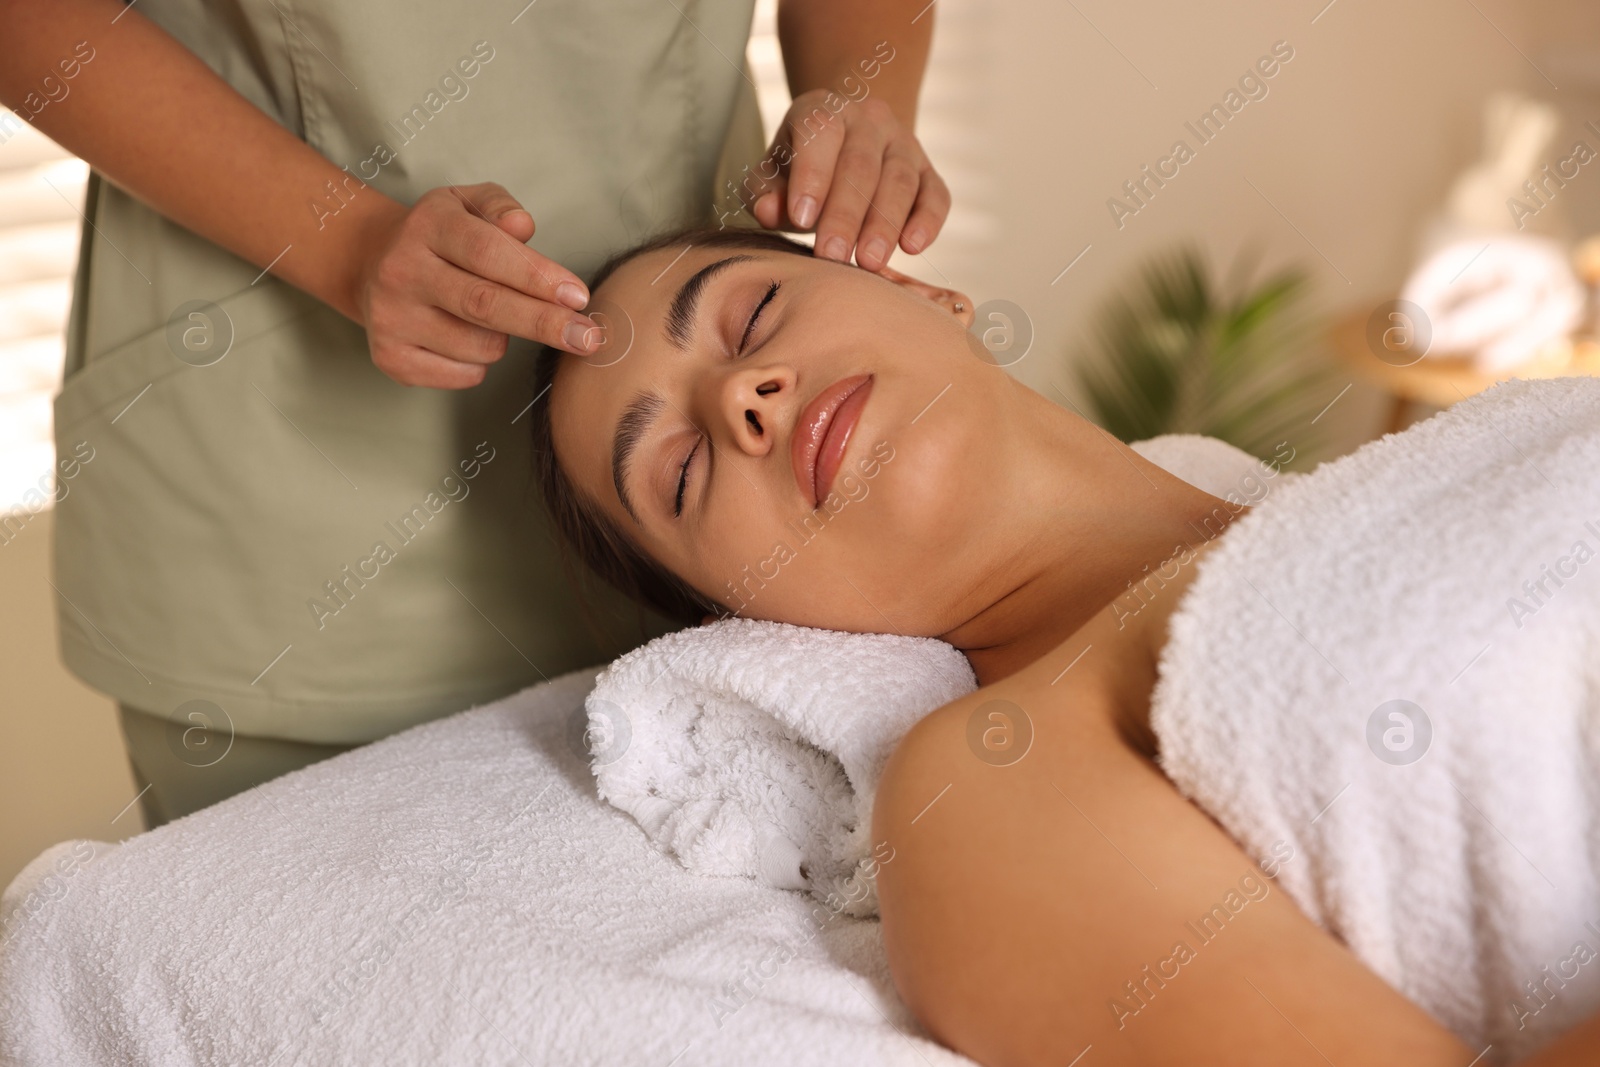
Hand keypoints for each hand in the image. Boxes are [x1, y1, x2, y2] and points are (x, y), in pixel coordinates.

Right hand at [352, 182, 600, 388]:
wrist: (370, 262)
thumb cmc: (439, 235)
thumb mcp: (467, 202)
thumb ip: (501, 207)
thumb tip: (523, 226)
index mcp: (427, 226)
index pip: (487, 252)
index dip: (537, 277)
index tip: (578, 296)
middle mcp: (402, 271)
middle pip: (485, 305)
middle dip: (544, 323)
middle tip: (587, 337)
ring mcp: (391, 318)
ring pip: (481, 346)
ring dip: (505, 338)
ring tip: (489, 317)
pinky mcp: (390, 358)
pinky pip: (464, 375)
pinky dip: (480, 364)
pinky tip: (464, 338)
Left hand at [748, 91, 949, 272]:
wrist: (847, 146)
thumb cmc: (800, 169)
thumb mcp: (773, 173)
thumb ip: (763, 192)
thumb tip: (766, 211)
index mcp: (823, 110)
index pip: (820, 132)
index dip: (812, 175)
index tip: (802, 219)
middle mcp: (868, 120)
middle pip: (861, 165)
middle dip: (846, 215)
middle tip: (832, 256)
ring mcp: (904, 144)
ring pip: (900, 180)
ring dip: (885, 224)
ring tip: (868, 263)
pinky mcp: (929, 172)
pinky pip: (936, 195)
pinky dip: (927, 221)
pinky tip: (912, 247)